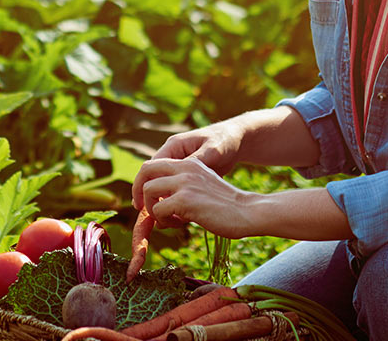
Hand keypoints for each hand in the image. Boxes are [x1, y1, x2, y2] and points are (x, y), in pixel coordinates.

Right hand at [134, 123, 244, 207]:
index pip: (149, 168)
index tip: (141, 206)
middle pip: (150, 178)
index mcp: (174, 146)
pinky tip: (177, 216)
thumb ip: (196, 161)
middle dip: (146, 197)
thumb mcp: (213, 151)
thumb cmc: (225, 142)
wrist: (237, 140)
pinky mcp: (186, 174)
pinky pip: (173, 189)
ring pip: (161, 186)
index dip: (142, 187)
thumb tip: (179, 176)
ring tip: (164, 220)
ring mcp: (179, 165)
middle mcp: (172, 155)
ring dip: (160, 202)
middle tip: (147, 218)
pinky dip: (173, 202)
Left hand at [134, 157, 258, 238]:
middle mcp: (185, 168)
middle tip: (143, 210)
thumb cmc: (227, 206)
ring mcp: (184, 183)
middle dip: (139, 192)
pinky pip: (158, 210)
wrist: (248, 211)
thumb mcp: (202, 188)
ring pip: (148, 191)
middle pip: (145, 172)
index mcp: (189, 163)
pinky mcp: (185, 201)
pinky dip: (164, 221)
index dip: (144, 182)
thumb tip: (158, 205)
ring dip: (153, 209)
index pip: (153, 164)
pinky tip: (180, 225)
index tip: (144, 200)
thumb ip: (182, 190)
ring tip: (169, 220)